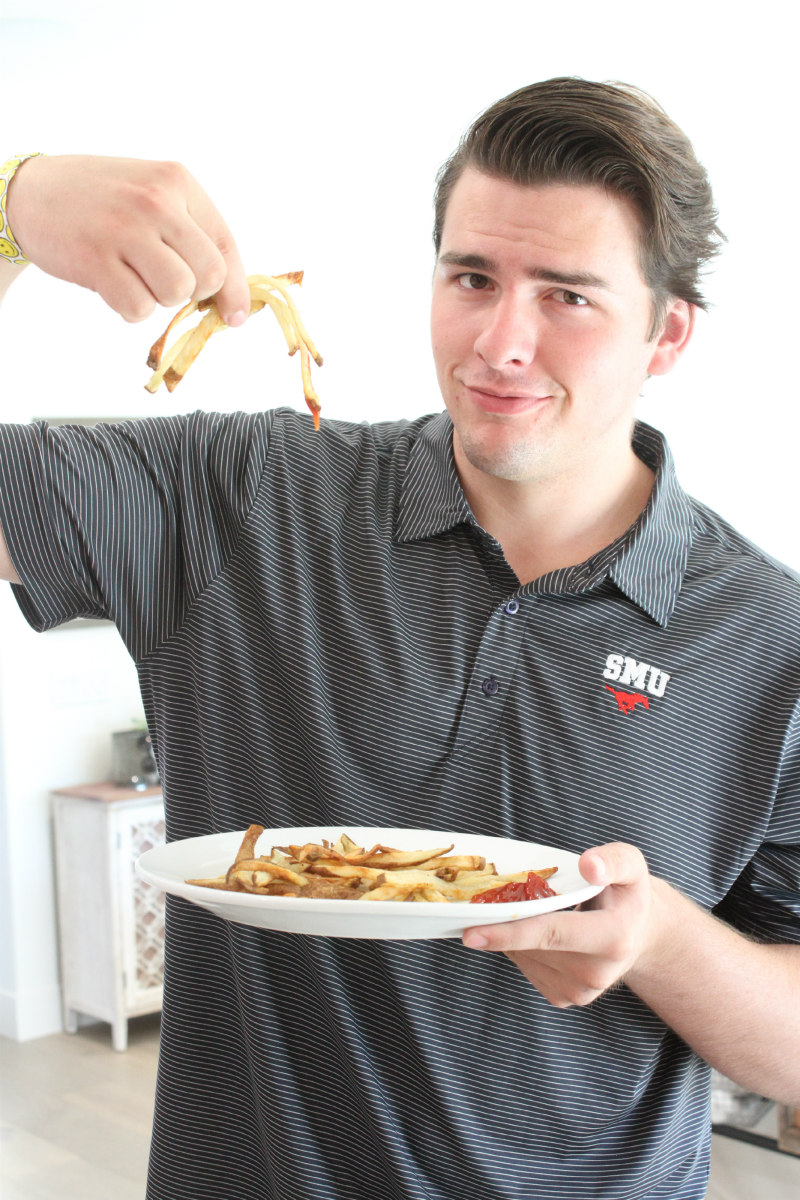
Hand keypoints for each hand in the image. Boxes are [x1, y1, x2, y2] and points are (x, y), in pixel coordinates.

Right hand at [6, 154, 250, 324]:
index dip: (236, 289)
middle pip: (209, 275)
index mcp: (176, 181)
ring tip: (135, 277)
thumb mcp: (151, 194)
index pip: (225, 245)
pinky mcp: (96, 259)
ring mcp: (125, 228)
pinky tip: (113, 284)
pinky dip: (130, 308)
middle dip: (193, 292)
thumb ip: (190, 233)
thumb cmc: (102, 201)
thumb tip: (230, 298)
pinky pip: (138, 307)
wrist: (30, 193)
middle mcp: (155, 200)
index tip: (235, 316)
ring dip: (159, 299)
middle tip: (164, 281)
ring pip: (177, 292)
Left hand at [462, 843, 658, 1006]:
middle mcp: (596, 972)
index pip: (552, 934)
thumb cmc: (628, 893)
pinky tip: (537, 929)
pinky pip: (526, 967)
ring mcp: (580, 991)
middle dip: (505, 922)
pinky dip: (520, 946)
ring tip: (531, 909)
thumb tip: (588, 865)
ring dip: (513, 932)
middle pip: (530, 945)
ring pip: (523, 957)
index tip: (470, 933)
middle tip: (490, 898)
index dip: (509, 932)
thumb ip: (613, 861)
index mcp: (613, 938)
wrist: (639, 934)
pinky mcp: (565, 997)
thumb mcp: (632, 865)